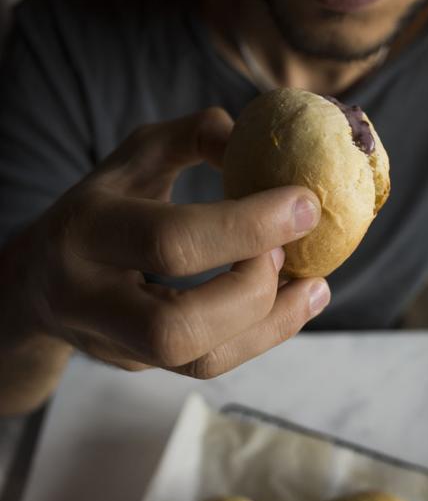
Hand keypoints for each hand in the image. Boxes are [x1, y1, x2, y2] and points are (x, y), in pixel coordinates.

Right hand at [19, 107, 329, 378]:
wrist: (42, 278)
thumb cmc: (103, 203)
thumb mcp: (136, 156)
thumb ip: (194, 135)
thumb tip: (258, 137)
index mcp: (88, 230)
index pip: (171, 240)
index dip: (248, 225)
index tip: (305, 204)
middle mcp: (90, 298)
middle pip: (175, 328)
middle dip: (253, 290)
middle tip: (291, 252)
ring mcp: (114, 342)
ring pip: (197, 361)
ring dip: (271, 325)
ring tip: (312, 285)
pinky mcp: (140, 365)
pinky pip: (208, 364)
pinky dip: (264, 336)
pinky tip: (294, 303)